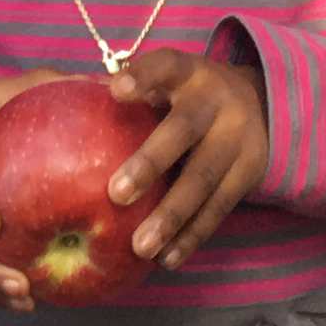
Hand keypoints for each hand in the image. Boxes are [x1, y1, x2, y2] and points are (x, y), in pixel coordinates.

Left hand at [109, 47, 269, 271]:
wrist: (263, 105)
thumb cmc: (187, 97)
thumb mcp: (168, 83)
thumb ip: (129, 95)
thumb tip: (61, 112)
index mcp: (188, 73)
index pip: (166, 66)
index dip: (143, 77)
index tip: (115, 90)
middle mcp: (216, 102)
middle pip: (184, 130)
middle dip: (151, 162)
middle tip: (115, 195)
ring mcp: (238, 138)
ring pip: (203, 178)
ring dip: (172, 215)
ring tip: (140, 246)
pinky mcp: (248, 173)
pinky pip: (219, 208)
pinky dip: (192, 236)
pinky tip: (167, 259)